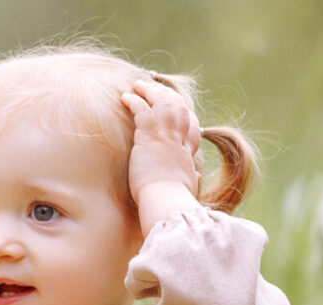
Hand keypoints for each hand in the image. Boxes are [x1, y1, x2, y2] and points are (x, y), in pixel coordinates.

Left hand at [120, 79, 202, 231]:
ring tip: (139, 84)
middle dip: (167, 95)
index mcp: (187, 153)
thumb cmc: (175, 201)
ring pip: (161, 103)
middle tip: (155, 87)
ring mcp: (166, 136)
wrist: (167, 201)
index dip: (183, 112)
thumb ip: (191, 178)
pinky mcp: (149, 136)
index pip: (190, 125)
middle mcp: (179, 141)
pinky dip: (134, 101)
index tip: (175, 105)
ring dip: (150, 91)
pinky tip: (126, 97)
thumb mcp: (188, 187)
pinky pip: (142, 110)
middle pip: (178, 108)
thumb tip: (196, 177)